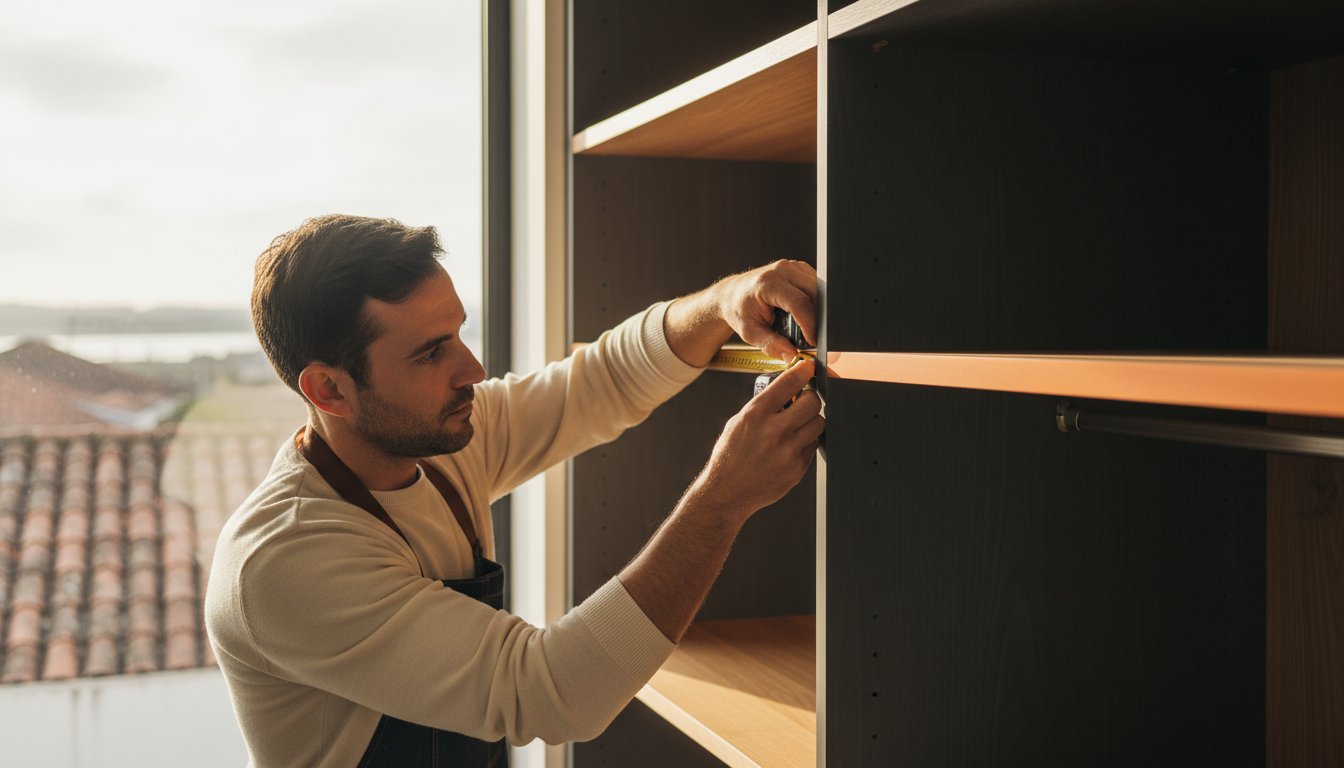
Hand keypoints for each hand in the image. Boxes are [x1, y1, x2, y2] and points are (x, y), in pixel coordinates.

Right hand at [689, 358, 823, 520]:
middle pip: (813, 402)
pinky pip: (813, 446)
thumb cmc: (730, 456)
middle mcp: (774, 431)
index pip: (789, 382)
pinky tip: (790, 446)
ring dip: (811, 421)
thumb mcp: (738, 422)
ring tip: (796, 426)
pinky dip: (806, 442)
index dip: (803, 371)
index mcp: (756, 414)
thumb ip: (763, 405)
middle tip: (803, 402)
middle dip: (810, 398)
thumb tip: (788, 390)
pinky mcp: (797, 468)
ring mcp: (788, 451)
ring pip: (819, 423)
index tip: (808, 367)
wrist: (727, 492)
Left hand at [717, 260, 817, 360]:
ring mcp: (792, 266)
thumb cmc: (739, 310)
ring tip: (804, 323)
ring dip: (817, 308)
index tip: (814, 340)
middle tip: (809, 335)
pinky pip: (816, 285)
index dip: (810, 324)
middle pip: (814, 293)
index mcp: (767, 283)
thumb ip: (770, 344)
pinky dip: (815, 300)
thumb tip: (791, 354)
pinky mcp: (799, 268)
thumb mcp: (749, 332)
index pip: (799, 302)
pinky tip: (803, 311)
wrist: (733, 294)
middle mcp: (782, 270)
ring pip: (819, 288)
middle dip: (817, 317)